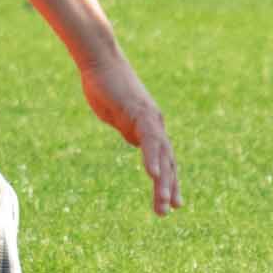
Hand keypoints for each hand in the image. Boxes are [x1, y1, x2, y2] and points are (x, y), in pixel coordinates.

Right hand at [73, 43, 180, 217]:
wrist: (100, 61)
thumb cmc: (105, 85)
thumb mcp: (117, 115)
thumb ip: (128, 129)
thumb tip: (135, 142)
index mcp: (149, 127)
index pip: (164, 159)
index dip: (168, 180)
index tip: (172, 202)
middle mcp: (155, 123)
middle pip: (168, 161)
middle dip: (169, 187)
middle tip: (169, 211)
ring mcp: (150, 118)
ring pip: (162, 155)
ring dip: (163, 181)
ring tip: (163, 204)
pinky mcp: (140, 112)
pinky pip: (149, 140)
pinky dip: (152, 158)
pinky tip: (154, 175)